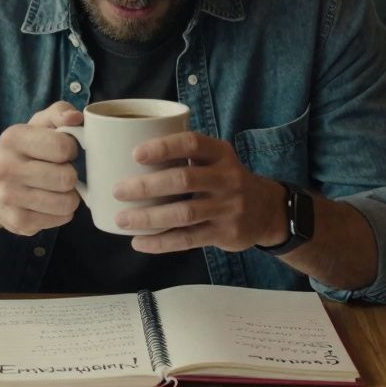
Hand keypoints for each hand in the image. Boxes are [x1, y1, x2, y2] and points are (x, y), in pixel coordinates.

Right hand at [0, 102, 83, 235]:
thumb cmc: (23, 152)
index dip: (71, 149)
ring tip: (57, 188)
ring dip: (69, 195)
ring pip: (67, 202)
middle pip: (66, 178)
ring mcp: (10, 198)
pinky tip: (49, 202)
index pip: (63, 147)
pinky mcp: (18, 222)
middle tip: (60, 171)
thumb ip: (59, 113)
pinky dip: (62, 211)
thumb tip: (76, 117)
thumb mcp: (38, 125)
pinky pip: (62, 218)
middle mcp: (6, 168)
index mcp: (12, 139)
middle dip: (70, 174)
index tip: (63, 151)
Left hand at [112, 132, 285, 253]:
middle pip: (183, 180)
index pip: (192, 144)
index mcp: (220, 153)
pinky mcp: (224, 234)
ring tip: (122, 219)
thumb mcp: (216, 159)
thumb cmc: (225, 180)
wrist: (267, 210)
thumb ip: (184, 157)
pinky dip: (161, 242)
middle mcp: (227, 178)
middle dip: (147, 186)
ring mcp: (227, 208)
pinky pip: (188, 239)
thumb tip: (125, 155)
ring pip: (183, 213)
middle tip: (118, 190)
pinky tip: (139, 242)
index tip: (135, 154)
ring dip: (149, 217)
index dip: (163, 147)